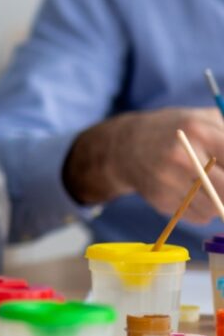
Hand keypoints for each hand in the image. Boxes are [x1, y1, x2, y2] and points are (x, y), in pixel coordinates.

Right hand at [65, 107, 223, 223]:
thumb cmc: (171, 130)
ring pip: (216, 207)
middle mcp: (183, 156)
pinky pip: (199, 216)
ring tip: (209, 185)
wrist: (121, 146)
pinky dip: (202, 210)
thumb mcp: (203, 118)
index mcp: (198, 130)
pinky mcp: (161, 201)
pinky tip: (190, 192)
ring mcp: (169, 181)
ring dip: (218, 201)